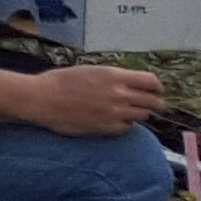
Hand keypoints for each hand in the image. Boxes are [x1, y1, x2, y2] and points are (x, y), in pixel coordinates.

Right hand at [23, 64, 166, 137]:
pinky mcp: (109, 128)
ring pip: (143, 115)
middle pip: (154, 101)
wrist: (43, 99)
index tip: (155, 89)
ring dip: (138, 112)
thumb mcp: (90, 71)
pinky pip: (129, 127)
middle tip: (148, 102)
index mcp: (114, 75)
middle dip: (154, 102)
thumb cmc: (62, 81)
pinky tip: (113, 118)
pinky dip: (125, 123)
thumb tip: (132, 84)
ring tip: (125, 109)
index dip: (156, 86)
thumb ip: (114, 78)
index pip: (151, 82)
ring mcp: (115, 113)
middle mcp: (119, 94)